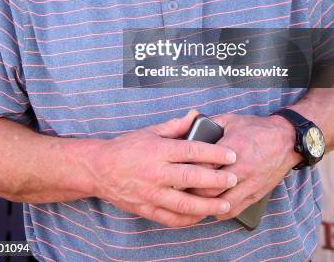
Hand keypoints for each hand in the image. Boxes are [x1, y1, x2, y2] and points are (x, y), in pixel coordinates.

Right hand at [91, 111, 237, 226]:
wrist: (99, 169)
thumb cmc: (126, 147)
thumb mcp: (150, 131)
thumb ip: (175, 126)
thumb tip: (196, 115)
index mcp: (158, 150)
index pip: (191, 150)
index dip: (213, 153)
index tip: (230, 155)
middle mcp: (156, 172)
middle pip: (191, 177)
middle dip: (215, 179)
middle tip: (234, 179)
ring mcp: (151, 193)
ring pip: (184, 203)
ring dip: (206, 206)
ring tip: (224, 205)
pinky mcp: (146, 209)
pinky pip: (171, 218)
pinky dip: (188, 219)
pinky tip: (201, 217)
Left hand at [188, 113, 298, 219]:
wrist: (286, 140)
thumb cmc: (256, 129)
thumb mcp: (231, 120)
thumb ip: (209, 124)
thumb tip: (188, 126)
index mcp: (233, 148)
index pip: (204, 165)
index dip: (187, 170)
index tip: (176, 171)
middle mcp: (242, 169)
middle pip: (209, 189)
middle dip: (192, 191)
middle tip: (178, 189)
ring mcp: (250, 184)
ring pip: (221, 204)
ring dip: (205, 205)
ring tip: (191, 202)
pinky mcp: (255, 194)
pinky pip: (235, 210)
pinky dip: (220, 212)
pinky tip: (210, 208)